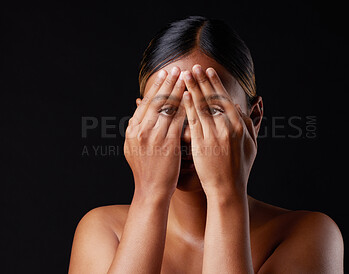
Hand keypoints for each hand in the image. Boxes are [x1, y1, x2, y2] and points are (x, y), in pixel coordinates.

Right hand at [124, 67, 185, 198]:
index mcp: (133, 130)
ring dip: (178, 90)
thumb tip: (138, 113)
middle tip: (176, 68)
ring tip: (186, 77)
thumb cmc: (146, 170)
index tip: (164, 74)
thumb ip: (137, 129)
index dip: (156, 87)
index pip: (146, 102)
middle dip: (167, 83)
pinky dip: (185, 106)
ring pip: (167, 107)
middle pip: (156, 100)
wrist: (151, 190)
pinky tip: (192, 97)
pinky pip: (178, 120)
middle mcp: (141, 130)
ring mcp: (154, 136)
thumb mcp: (133, 148)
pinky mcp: (167, 143)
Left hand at [182, 65, 257, 197]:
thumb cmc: (240, 169)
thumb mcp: (251, 146)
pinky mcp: (201, 144)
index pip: (225, 99)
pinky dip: (187, 107)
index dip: (215, 84)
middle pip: (212, 98)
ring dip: (192, 89)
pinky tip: (182, 95)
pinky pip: (193, 122)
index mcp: (239, 126)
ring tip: (185, 75)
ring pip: (201, 107)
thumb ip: (248, 125)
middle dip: (202, 80)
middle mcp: (227, 127)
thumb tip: (239, 109)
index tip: (209, 71)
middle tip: (194, 66)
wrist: (228, 190)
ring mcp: (213, 135)